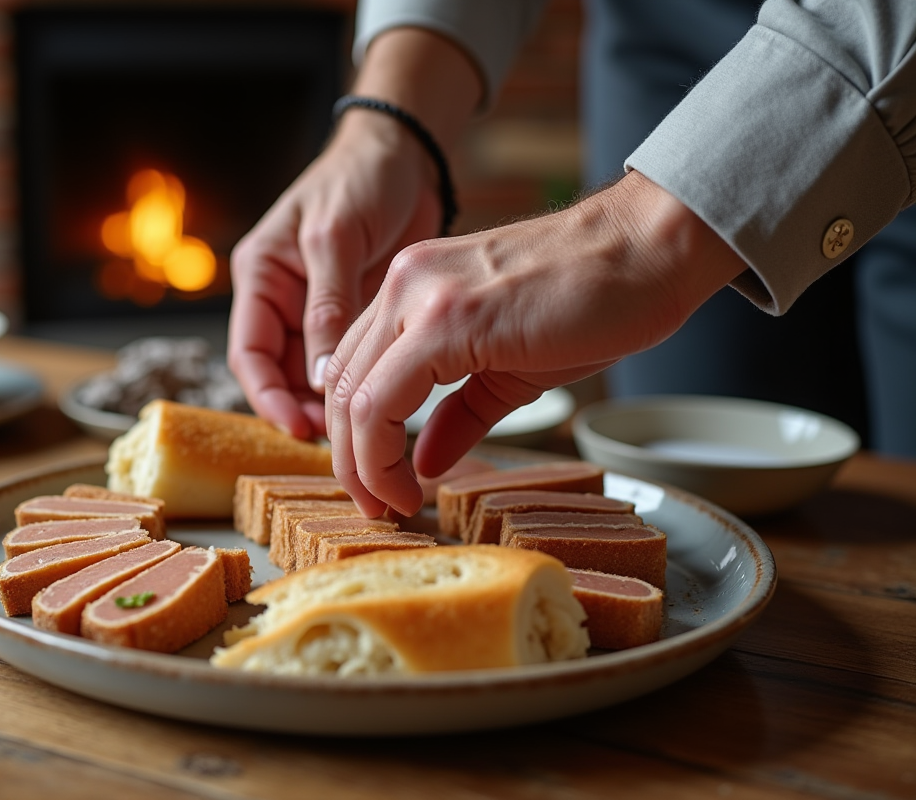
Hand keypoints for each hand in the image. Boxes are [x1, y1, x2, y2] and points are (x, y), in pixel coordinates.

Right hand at [226, 27, 481, 439]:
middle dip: (301, 408)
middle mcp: (283, 298)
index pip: (249, 351)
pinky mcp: (353, 314)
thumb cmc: (360, 178)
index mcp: (261, 275)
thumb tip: (319, 378)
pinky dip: (356, 386)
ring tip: (359, 432)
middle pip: (278, 372)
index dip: (267, 394)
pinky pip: (346, 362)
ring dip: (330, 403)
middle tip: (337, 442)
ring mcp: (317, 309)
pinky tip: (378, 406)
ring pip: (312, 374)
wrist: (407, 153)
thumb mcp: (335, 238)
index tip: (298, 426)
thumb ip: (326, 306)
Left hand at [324, 171, 748, 516]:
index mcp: (412, 290)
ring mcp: (418, 296)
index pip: (353, 371)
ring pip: (350, 398)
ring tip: (391, 506)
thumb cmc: (594, 299)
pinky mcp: (446, 318)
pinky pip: (382, 400)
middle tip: (378, 509)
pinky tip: (408, 485)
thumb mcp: (508, 367)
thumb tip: (425, 461)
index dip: (355, 439)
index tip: (381, 486)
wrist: (649, 249)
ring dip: (361, 467)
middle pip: (339, 388)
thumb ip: (459, 413)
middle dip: (350, 462)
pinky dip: (380, 455)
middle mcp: (401, 285)